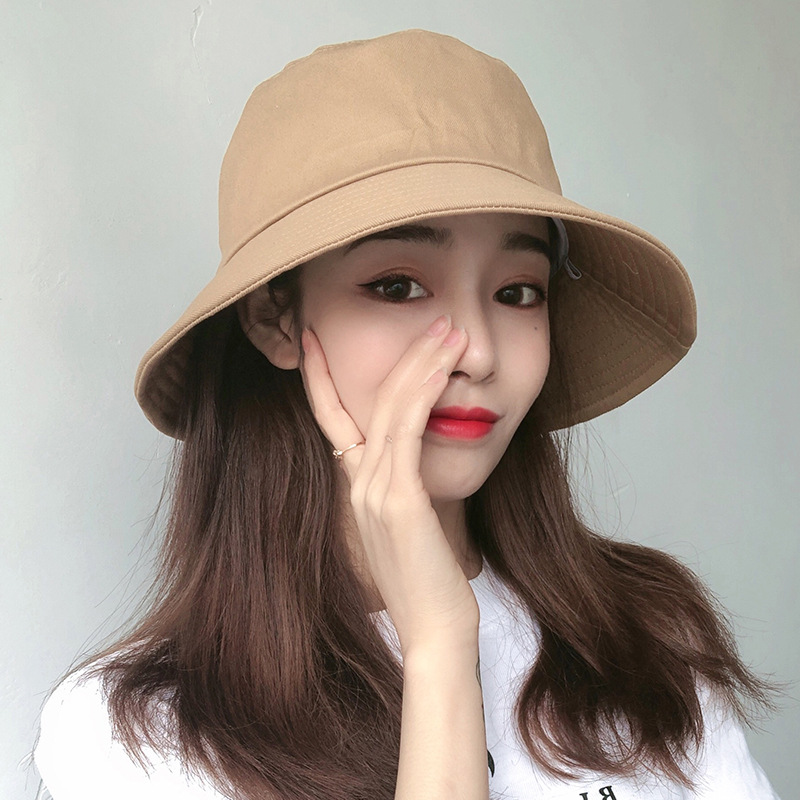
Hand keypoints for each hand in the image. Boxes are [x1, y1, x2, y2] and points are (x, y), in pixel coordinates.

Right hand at [300, 315, 480, 655]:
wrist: (433, 629)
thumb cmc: (426, 580)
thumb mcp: (402, 527)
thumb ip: (397, 489)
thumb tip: (413, 459)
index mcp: (354, 487)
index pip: (329, 418)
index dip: (318, 376)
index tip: (313, 337)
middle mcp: (357, 483)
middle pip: (366, 401)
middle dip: (398, 355)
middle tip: (428, 320)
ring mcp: (373, 490)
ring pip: (390, 407)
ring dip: (420, 362)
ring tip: (448, 330)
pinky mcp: (398, 500)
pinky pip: (407, 431)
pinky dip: (423, 392)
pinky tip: (444, 366)